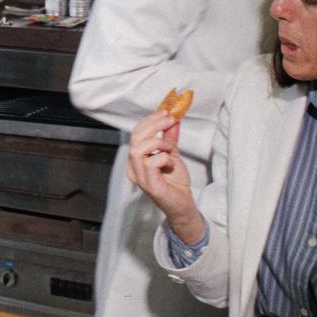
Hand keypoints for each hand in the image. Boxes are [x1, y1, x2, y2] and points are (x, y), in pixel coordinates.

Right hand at [126, 110, 202, 240]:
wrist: (183, 203)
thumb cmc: (175, 182)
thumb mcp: (172, 154)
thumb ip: (169, 137)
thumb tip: (172, 119)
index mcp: (136, 159)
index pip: (136, 133)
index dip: (150, 120)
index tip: (165, 112)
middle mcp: (133, 168)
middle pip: (135, 138)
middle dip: (154, 125)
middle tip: (170, 120)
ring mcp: (140, 177)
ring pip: (138, 149)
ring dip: (158, 143)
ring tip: (170, 148)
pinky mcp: (150, 185)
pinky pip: (151, 163)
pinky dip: (164, 158)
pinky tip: (171, 163)